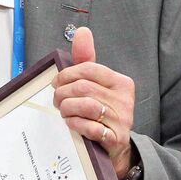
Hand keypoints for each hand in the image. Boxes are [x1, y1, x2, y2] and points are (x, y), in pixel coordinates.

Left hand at [53, 27, 134, 178]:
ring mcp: (121, 119)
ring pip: (85, 106)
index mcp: (120, 82)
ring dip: (67, 109)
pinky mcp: (114, 138)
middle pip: (82, 88)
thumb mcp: (96, 85)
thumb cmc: (101, 112)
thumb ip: (87, 60)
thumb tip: (82, 32)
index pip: (88, 69)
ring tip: (64, 112)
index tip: (56, 83)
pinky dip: (76, 125)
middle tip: (56, 101)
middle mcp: (124, 99)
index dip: (66, 75)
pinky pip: (90, 127)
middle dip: (62, 94)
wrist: (116, 147)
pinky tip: (72, 124)